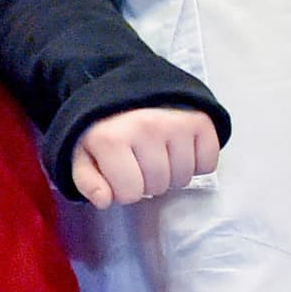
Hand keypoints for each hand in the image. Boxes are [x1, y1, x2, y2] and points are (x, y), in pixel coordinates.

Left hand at [70, 105, 220, 207]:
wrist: (131, 92)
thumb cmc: (106, 127)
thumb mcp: (83, 154)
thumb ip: (87, 181)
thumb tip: (104, 200)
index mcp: (111, 138)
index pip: (129, 193)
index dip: (124, 190)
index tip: (120, 174)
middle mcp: (146, 128)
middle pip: (158, 187)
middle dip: (147, 182)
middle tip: (139, 162)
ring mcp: (175, 123)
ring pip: (183, 178)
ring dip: (172, 174)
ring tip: (158, 155)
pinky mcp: (200, 121)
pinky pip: (207, 164)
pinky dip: (197, 164)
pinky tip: (179, 151)